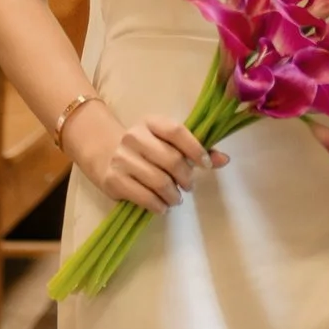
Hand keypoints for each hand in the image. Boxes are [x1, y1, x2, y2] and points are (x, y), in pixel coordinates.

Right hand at [71, 104, 223, 215]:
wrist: (104, 153)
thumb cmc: (145, 149)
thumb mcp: (167, 142)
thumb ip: (196, 149)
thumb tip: (224, 160)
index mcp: (151, 123)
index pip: (177, 132)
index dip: (195, 149)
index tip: (205, 165)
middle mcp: (134, 137)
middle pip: (171, 160)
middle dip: (186, 177)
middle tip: (189, 186)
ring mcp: (122, 158)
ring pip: (159, 181)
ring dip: (174, 196)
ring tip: (176, 199)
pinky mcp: (113, 180)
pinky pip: (144, 197)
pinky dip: (158, 206)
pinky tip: (163, 206)